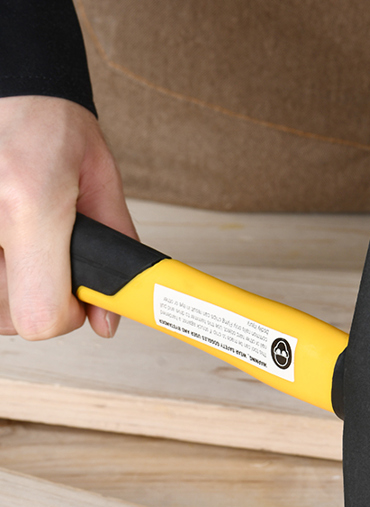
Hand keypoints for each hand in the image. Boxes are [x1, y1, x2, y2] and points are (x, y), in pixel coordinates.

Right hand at [0, 95, 136, 338]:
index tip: (77, 295)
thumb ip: (115, 253)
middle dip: (37, 296)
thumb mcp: (100, 182)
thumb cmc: (49, 121)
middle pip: (11, 316)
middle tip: (45, 253)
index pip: (42, 315)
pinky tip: (4, 236)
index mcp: (30, 204)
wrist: (6, 79)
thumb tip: (108, 320)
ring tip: (22, 236)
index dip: (67, 314)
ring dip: (10, 282)